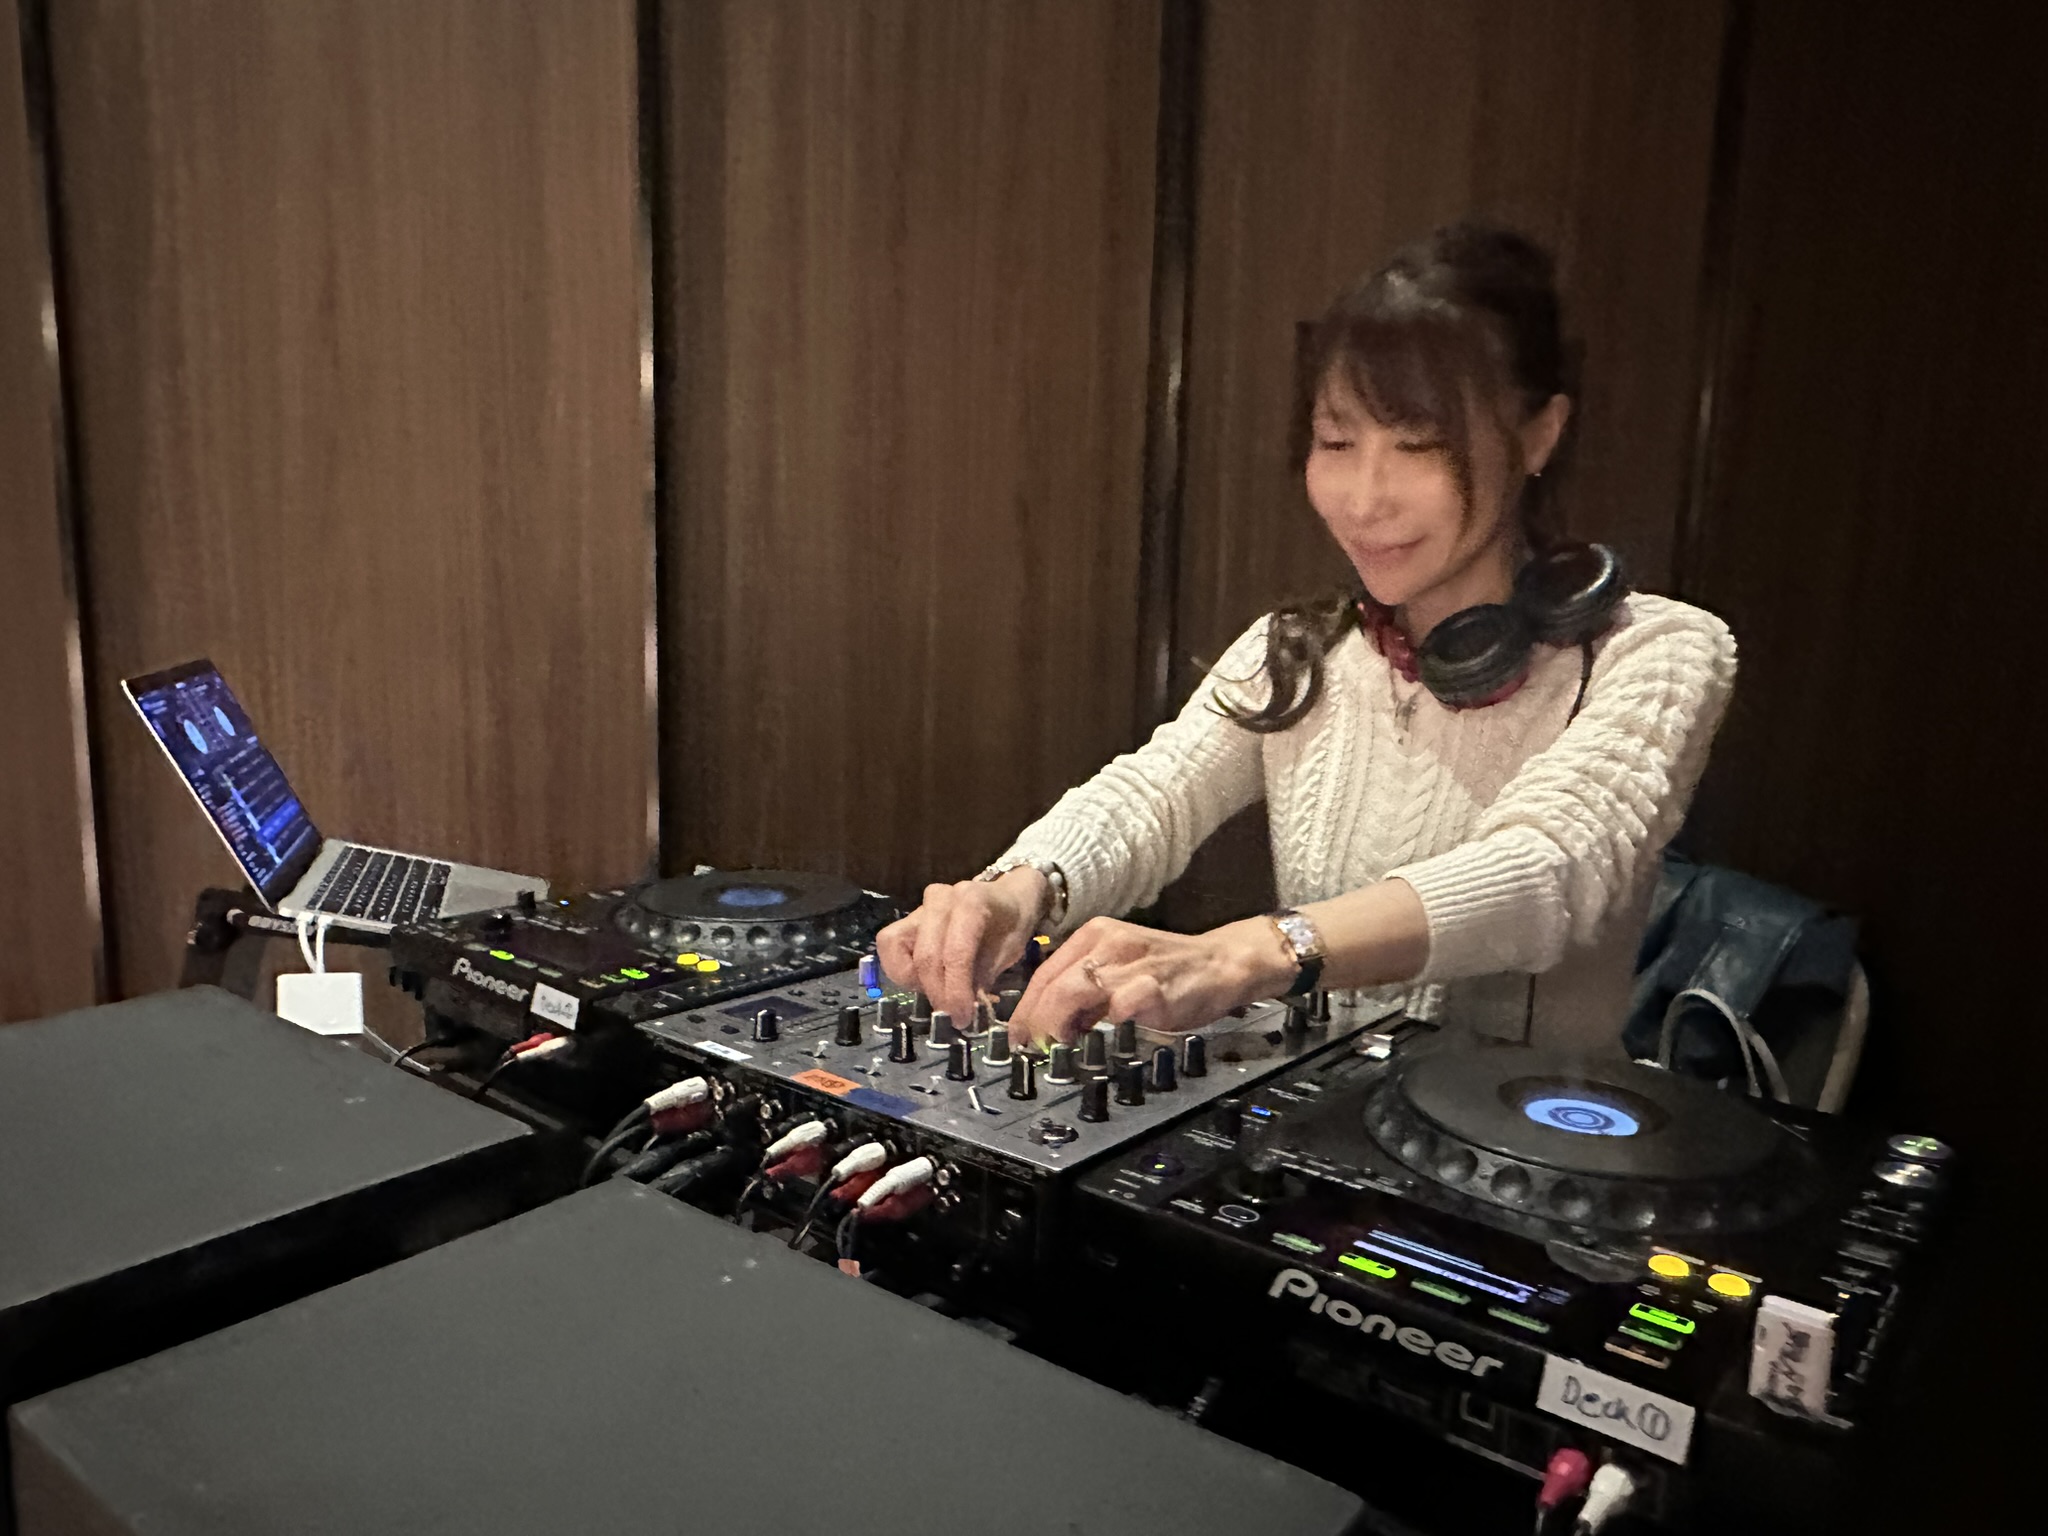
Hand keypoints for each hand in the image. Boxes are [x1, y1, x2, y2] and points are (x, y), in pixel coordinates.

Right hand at [875, 870, 1046, 1023]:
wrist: (1007, 899)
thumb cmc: (1010, 926)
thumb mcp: (1008, 953)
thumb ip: (982, 978)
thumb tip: (962, 1010)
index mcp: (971, 902)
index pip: (955, 953)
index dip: (956, 991)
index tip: (962, 1018)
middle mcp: (941, 898)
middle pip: (925, 955)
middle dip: (937, 993)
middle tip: (952, 1016)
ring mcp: (920, 905)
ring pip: (896, 947)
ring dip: (914, 980)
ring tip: (938, 993)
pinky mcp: (907, 917)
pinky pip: (889, 944)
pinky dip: (900, 968)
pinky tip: (922, 979)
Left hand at [1007, 915, 1297, 1047]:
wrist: (1223, 962)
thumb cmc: (1172, 972)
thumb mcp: (1120, 969)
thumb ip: (1087, 991)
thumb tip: (1051, 1028)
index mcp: (1095, 936)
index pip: (1044, 972)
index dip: (1025, 1009)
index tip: (1017, 1036)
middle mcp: (1108, 943)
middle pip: (1052, 982)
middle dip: (1034, 1020)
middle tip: (1031, 1049)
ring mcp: (1131, 963)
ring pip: (1074, 989)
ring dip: (1056, 1023)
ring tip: (1057, 1048)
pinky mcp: (1155, 985)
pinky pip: (1118, 1006)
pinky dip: (1103, 1027)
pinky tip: (1099, 1043)